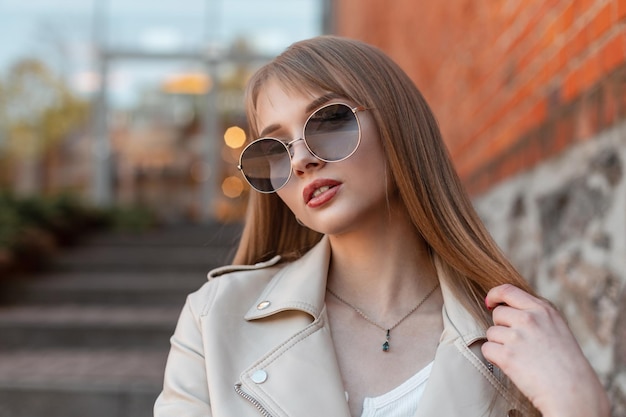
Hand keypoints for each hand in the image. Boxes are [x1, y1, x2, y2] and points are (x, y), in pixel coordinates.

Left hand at [482, 284, 609, 416]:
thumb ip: (536, 315)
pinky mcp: (507, 355)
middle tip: (517, 343)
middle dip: (501, 327)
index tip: (490, 301)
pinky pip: (487, 349)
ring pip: (491, 333)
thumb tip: (508, 308)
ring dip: (499, 344)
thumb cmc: (566, 364)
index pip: (508, 290)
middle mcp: (529, 319)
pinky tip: (511, 366)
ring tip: (520, 357)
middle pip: (497, 313)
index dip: (495, 294)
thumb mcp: (557, 328)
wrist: (573, 391)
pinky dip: (494, 358)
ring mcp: (517, 336)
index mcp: (543, 310)